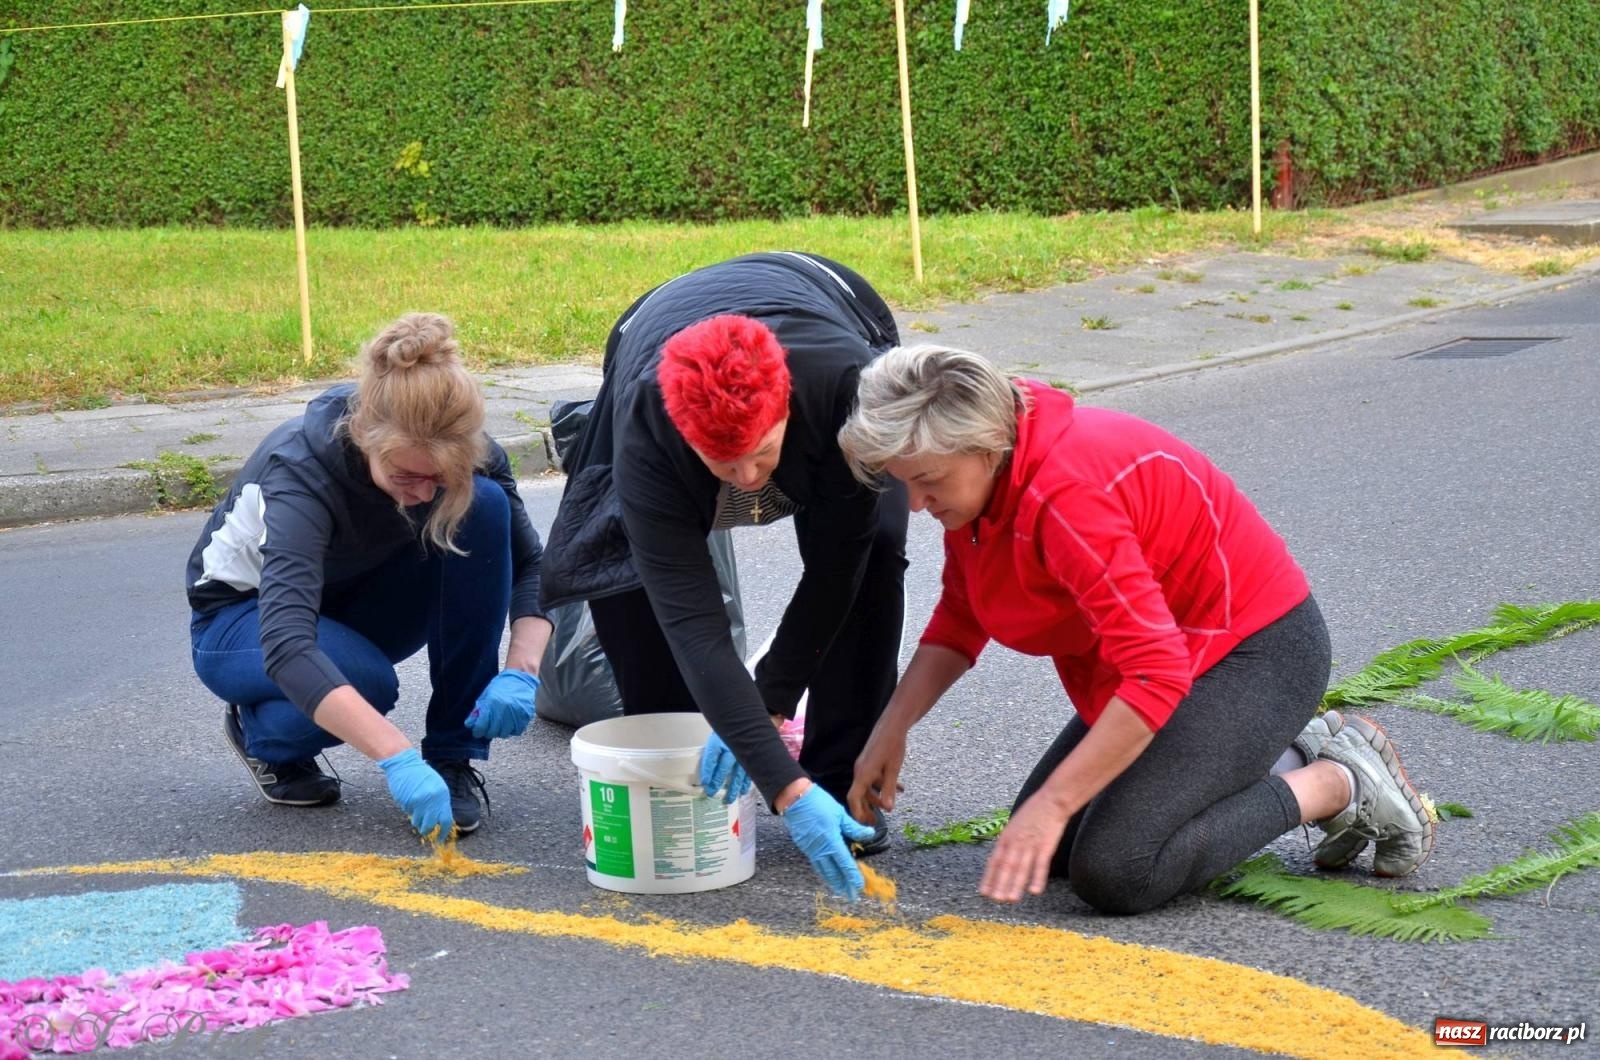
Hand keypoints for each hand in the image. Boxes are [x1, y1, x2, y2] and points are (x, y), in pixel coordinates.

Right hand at [378, 748, 453, 838]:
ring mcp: (421, 801)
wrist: (405, 764)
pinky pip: (408, 813)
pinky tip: (407, 798)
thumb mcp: (435, 786)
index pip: (446, 819)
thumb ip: (439, 802)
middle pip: (431, 825)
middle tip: (424, 830)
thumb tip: (440, 820)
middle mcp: (434, 799)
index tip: (441, 839)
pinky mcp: (409, 801)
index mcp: (443, 794)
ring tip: (414, 808)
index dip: (443, 832)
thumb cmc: (420, 775)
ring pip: (418, 821)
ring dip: (416, 820)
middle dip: (427, 830)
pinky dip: (408, 810)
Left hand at [467, 669, 539, 739]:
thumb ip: (478, 710)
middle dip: (488, 732)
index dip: (477, 731)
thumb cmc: (502, 685)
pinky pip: (517, 731)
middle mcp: (504, 709)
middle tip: (488, 728)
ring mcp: (516, 713)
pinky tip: (510, 724)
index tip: (477, 732)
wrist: (521, 677)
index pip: (481, 726)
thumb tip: (470, 724)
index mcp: (492, 703)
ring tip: (499, 726)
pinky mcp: (526, 715)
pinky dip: (512, 730)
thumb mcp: (486, 694)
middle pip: (493, 732)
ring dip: (500, 732)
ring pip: (505, 734)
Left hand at [698, 729, 750, 804]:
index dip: (707, 772)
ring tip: (728, 799)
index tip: (704, 782)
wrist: (744, 722)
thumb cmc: (727, 733)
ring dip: (733, 788)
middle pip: (723, 769)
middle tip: (712, 793)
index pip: (710, 759)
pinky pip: (749, 773)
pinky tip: (743, 791)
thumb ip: (712, 753)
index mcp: (719, 742)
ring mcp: (743, 754)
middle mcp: (731, 749)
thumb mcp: (716, 738)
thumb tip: (706, 771)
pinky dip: (746, 784)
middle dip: (717, 783)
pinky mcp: (752, 758)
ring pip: (737, 775)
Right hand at [782, 784, 876, 899]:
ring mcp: (811, 850)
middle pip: (833, 872)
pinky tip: (827, 874)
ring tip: (840, 890)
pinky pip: (816, 863)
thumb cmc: (819, 803)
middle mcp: (821, 849)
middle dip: (843, 885)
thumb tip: (870, 835)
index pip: (845, 863)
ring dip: (832, 881)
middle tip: (851, 896)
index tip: (859, 886)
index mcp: (832, 841)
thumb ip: (854, 828)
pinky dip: (823, 872)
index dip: (852, 876)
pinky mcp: (804, 847)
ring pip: (823, 870)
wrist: (795, 799)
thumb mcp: (840, 814)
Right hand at [847, 724, 907, 824]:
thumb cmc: (892, 746)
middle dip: (866, 809)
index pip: (853, 798)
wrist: (892, 725)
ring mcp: (865, 766)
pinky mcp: (870, 762)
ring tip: (888, 808)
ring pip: (867, 787)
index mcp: (863, 774)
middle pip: (859, 795)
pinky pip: (873, 778)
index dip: (857, 812)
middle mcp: (860, 771)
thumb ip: (889, 789)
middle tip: (874, 822)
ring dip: (876, 798)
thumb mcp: (893, 770)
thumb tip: (888, 809)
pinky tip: (899, 789)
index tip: (863, 824)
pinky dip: (883, 785)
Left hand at [978, 792, 1070, 902]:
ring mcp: (1030, 844)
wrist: (1051, 801)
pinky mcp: (1046, 846)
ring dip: (1015, 885)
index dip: (989, 878)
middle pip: (1005, 866)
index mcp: (1005, 838)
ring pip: (1021, 868)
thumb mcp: (1014, 826)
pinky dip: (1037, 879)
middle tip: (994, 900)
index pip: (994, 861)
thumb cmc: (1032, 813)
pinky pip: (1040, 865)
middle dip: (999, 884)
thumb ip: (1007, 842)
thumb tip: (999, 858)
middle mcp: (1015, 842)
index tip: (984, 892)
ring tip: (1010, 900)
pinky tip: (1034, 891)